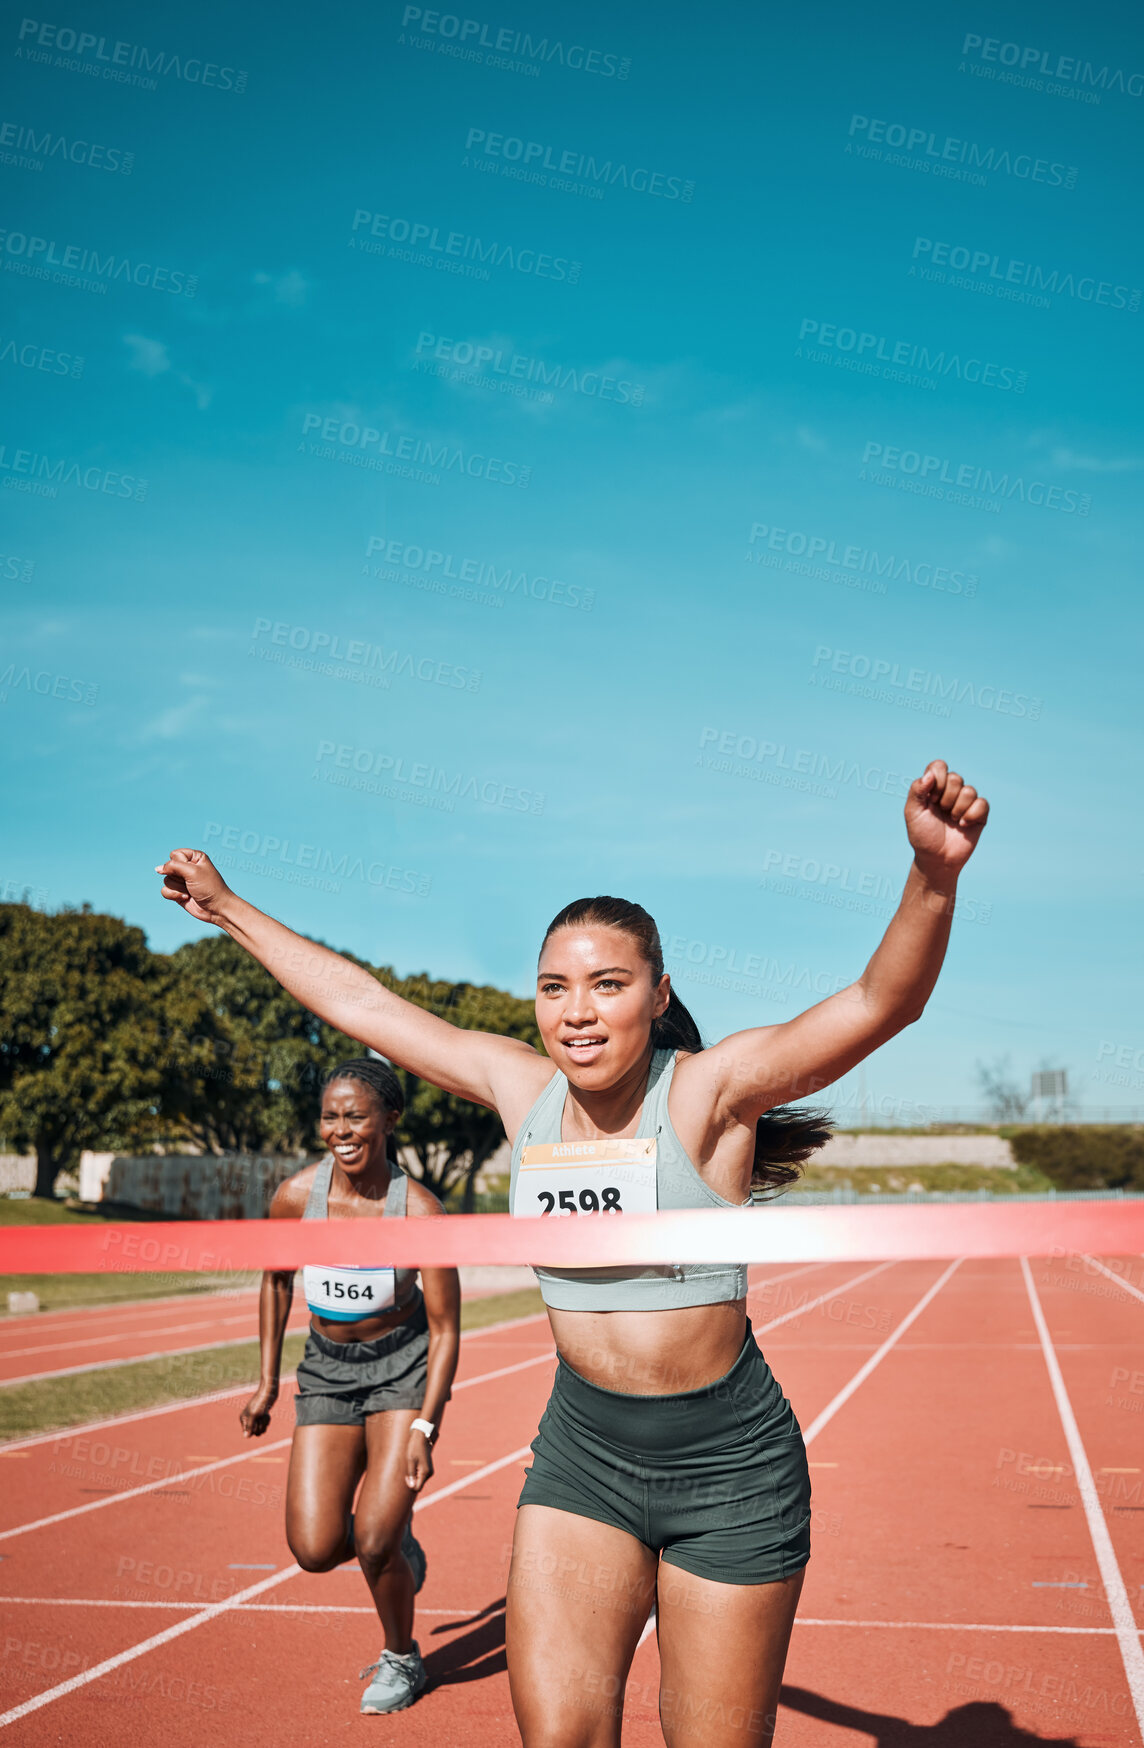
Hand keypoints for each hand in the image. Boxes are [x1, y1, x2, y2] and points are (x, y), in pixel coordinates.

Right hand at [155, 848, 233, 926]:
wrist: (216, 908)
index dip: (179, 863)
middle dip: (179, 877)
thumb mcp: (192, 871)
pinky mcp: (177, 892)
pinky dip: (174, 895)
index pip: (175, 854)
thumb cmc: (209, 887)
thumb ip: (173, 866)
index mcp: (194, 857)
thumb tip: (157, 869)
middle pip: (168, 868)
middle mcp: (187, 867)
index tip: (192, 870)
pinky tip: (186, 897)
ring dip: (178, 888)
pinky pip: (165, 890)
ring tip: (190, 891)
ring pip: (166, 880)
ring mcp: (182, 880)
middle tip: (192, 882)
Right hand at [240, 1383, 276, 1437]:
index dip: (255, 1430)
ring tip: (265, 1414)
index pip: (248, 1433)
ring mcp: (255, 1418)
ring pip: (261, 1429)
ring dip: (265, 1423)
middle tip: (262, 1417)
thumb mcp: (254, 1415)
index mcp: (243, 1419)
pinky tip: (267, 1414)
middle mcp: (248, 1419)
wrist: (269, 1392)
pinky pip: (264, 1424)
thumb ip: (249, 1426)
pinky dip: (267, 1420)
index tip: (257, 1422)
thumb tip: (246, 1437)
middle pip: (255, 1432)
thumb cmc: (260, 1402)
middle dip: (261, 1426)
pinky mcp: (261, 1416)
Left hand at [405, 1428, 434, 1492]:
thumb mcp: (410, 1461)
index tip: (407, 1476)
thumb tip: (412, 1487)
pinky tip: (414, 1464)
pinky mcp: (428, 1468)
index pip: (417, 1488)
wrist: (422, 1438)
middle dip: (412, 1480)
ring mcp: (430, 1471)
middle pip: (419, 1485)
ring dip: (414, 1476)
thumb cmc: (414, 1448)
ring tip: (411, 1465)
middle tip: (408, 1470)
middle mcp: (429, 1473)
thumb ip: (411, 1475)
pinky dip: (416, 1473)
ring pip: (420, 1480)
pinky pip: (421, 1476)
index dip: (410, 1485)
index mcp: (425, 1472)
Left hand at [905, 760, 988, 877]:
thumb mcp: (912, 813)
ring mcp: (966, 802)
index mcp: (933, 787)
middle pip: (955, 778)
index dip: (937, 778)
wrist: (936, 859)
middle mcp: (950, 791)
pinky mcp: (979, 813)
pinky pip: (982, 803)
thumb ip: (917, 790)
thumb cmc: (922, 836)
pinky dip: (971, 815)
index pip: (939, 766)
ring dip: (958, 809)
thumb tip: (929, 775)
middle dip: (946, 798)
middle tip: (941, 812)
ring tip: (952, 820)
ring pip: (969, 790)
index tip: (930, 798)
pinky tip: (963, 825)